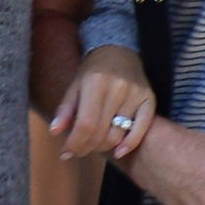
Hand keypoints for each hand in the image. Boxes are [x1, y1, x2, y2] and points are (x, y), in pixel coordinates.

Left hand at [49, 46, 155, 160]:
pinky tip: (118, 152)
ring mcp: (135, 94)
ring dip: (103, 147)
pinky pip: (140, 130)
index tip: (66, 153)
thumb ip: (65, 109)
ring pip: (117, 135)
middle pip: (100, 132)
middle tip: (78, 151)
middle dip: (86, 147)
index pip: (85, 123)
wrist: (119, 51)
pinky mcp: (149, 99)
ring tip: (93, 146)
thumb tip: (55, 132)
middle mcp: (117, 88)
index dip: (75, 143)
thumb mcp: (75, 85)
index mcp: (95, 82)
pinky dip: (129, 145)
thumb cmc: (93, 70)